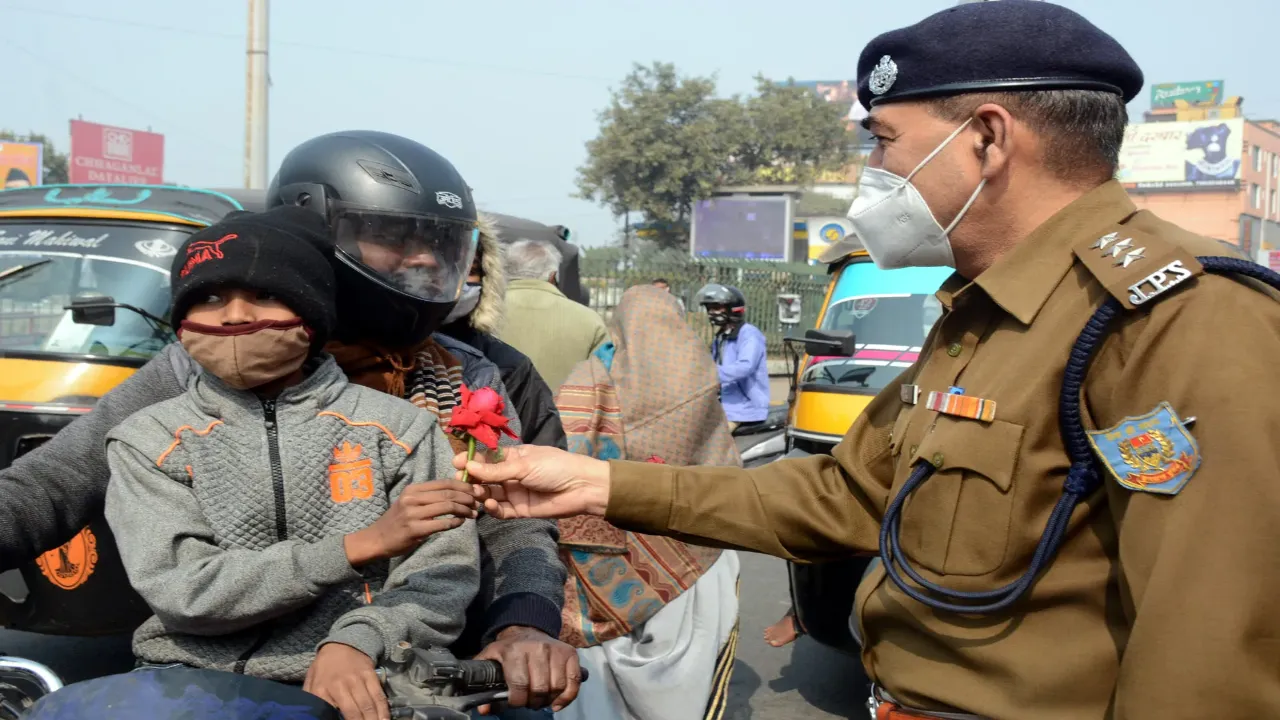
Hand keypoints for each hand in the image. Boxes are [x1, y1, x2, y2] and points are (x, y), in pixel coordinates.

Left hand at [303, 643, 387, 719]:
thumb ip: (312, 701)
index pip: (330, 714)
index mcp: (321, 690)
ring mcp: (357, 679)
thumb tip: (312, 716)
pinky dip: (383, 710)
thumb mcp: (311, 684)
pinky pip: (378, 696)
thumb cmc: (324, 669)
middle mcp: (340, 685)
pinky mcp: (370, 675)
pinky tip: (384, 719)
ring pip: (368, 706)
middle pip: (354, 713)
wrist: (342, 644)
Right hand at [345, 480, 477, 565]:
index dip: (463, 485)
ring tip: (473, 514)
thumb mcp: (409, 502)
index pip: (444, 483)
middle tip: (478, 502)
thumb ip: (428, 497)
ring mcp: (413, 514)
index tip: (475, 490)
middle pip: (448, 493)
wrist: (376, 539)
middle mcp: (412, 498)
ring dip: (464, 510)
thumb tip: (456, 493)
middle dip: (467, 497)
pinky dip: (455, 523)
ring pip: (447, 507)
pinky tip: (460, 523)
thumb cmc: (397, 520)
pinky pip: (442, 524)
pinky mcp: (415, 530)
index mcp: (413, 489)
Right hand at [455, 445, 610, 519]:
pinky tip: (490, 504)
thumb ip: (497, 469)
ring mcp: (515, 492)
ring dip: (481, 493)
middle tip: (462, 481)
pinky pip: (501, 510)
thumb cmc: (555, 467)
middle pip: (485, 477)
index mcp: (514, 456)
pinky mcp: (520, 510)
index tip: (457, 463)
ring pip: (491, 494)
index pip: (487, 457)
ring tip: (477, 493)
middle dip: (473, 479)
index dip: (472, 460)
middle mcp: (512, 474)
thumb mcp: (524, 464)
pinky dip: (493, 508)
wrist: (581, 487)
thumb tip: (469, 465)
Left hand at [474, 626, 581, 713]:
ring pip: (556, 687)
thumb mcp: (490, 660)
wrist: (527, 630)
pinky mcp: (570, 653)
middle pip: (539, 689)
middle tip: (528, 701)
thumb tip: (484, 710)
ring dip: (549, 700)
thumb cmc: (508, 650)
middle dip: (533, 702)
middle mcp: (538, 648)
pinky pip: (573, 681)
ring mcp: (556, 650)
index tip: (515, 702)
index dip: (517, 701)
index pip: (519, 685)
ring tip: (540, 699)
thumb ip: (484, 684)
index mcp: (515, 651)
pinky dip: (567, 696)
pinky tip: (557, 702)